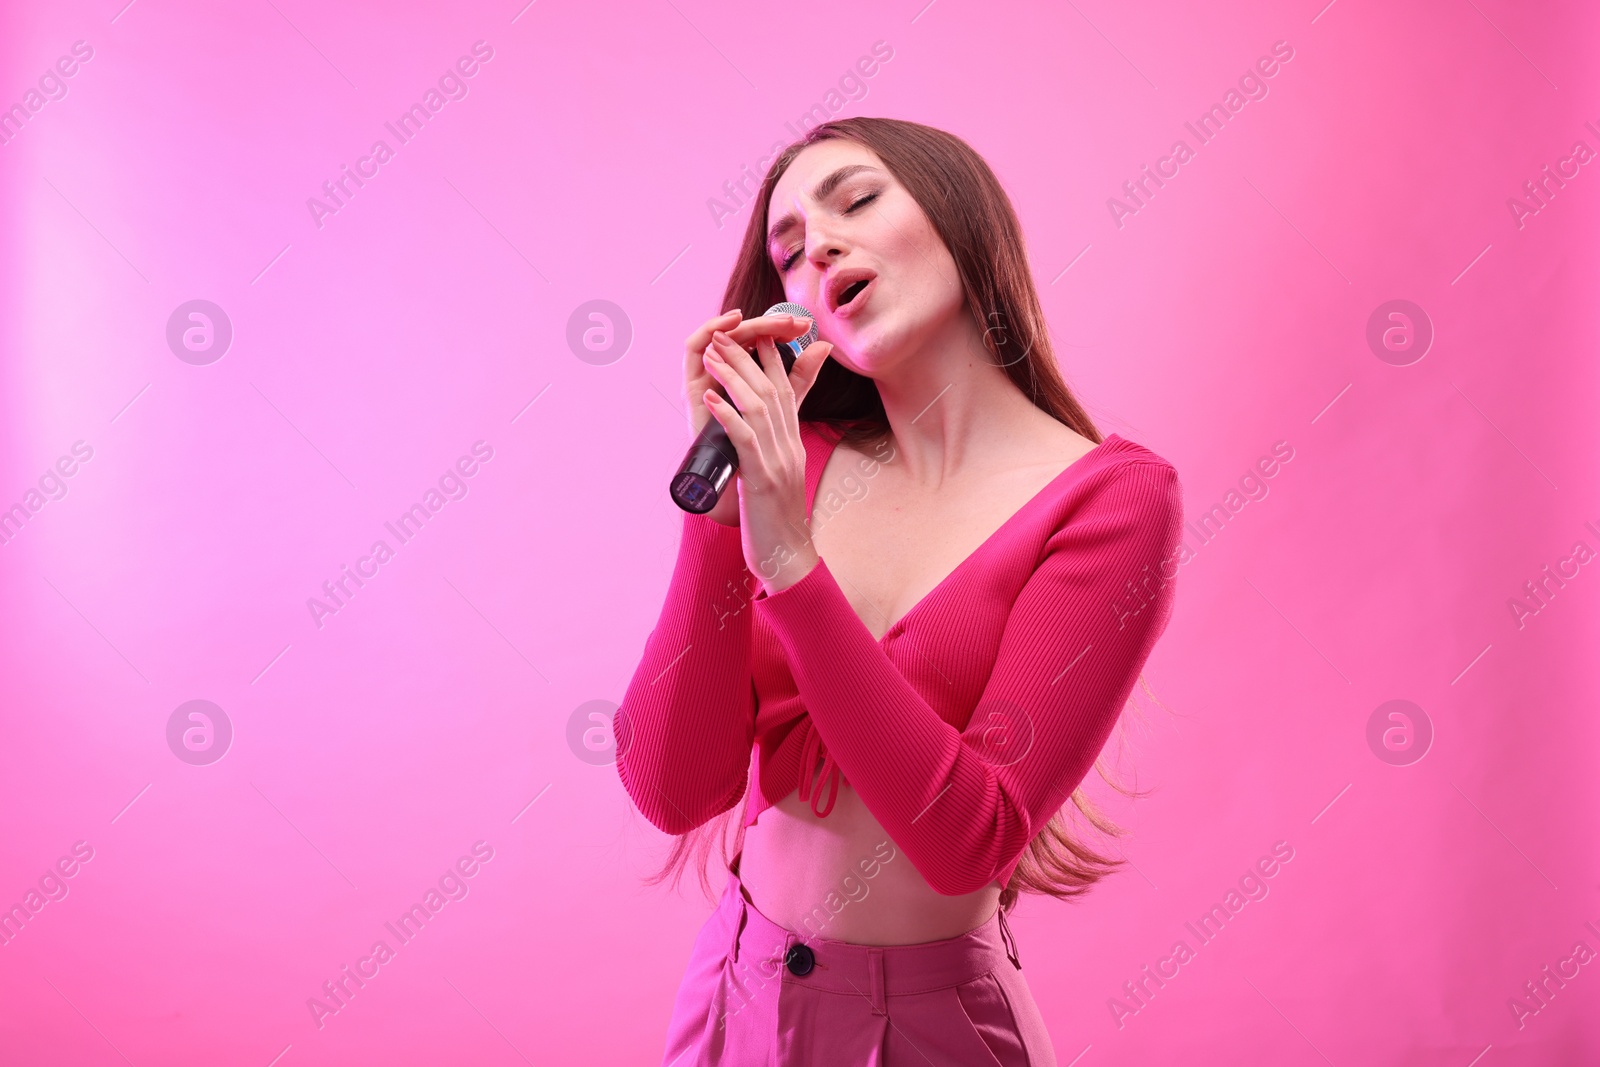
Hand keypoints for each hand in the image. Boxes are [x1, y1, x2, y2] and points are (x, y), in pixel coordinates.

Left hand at [681, 309, 827, 527]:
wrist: (788, 558)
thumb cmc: (778, 519)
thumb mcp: (781, 473)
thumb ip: (776, 446)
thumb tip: (774, 430)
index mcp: (793, 443)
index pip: (786, 390)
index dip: (771, 358)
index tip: (755, 333)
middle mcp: (790, 446)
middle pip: (771, 390)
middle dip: (747, 358)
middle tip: (725, 333)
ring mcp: (778, 462)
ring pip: (758, 407)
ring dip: (734, 376)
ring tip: (714, 354)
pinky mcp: (762, 480)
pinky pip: (745, 440)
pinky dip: (727, 415)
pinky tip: (711, 398)